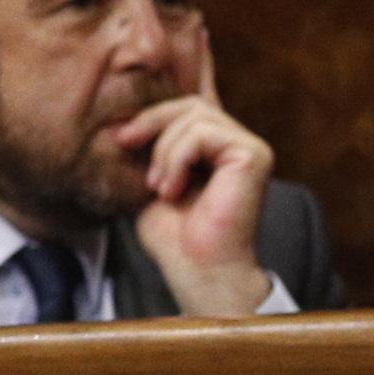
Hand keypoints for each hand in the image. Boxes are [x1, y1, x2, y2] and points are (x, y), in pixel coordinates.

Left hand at [113, 93, 281, 317]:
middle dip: (152, 121)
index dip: (152, 116)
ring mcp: (250, 148)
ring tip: (158, 186)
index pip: (187, 109)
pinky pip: (202, 134)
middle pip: (191, 104)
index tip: (120, 138)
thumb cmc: (176, 239)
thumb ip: (151, 150)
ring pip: (195, 115)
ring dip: (164, 150)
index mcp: (219, 150)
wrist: (198, 270)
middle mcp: (240, 145)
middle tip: (125, 144)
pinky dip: (177, 158)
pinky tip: (171, 190)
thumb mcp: (153, 182)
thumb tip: (124, 120)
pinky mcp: (253, 155)